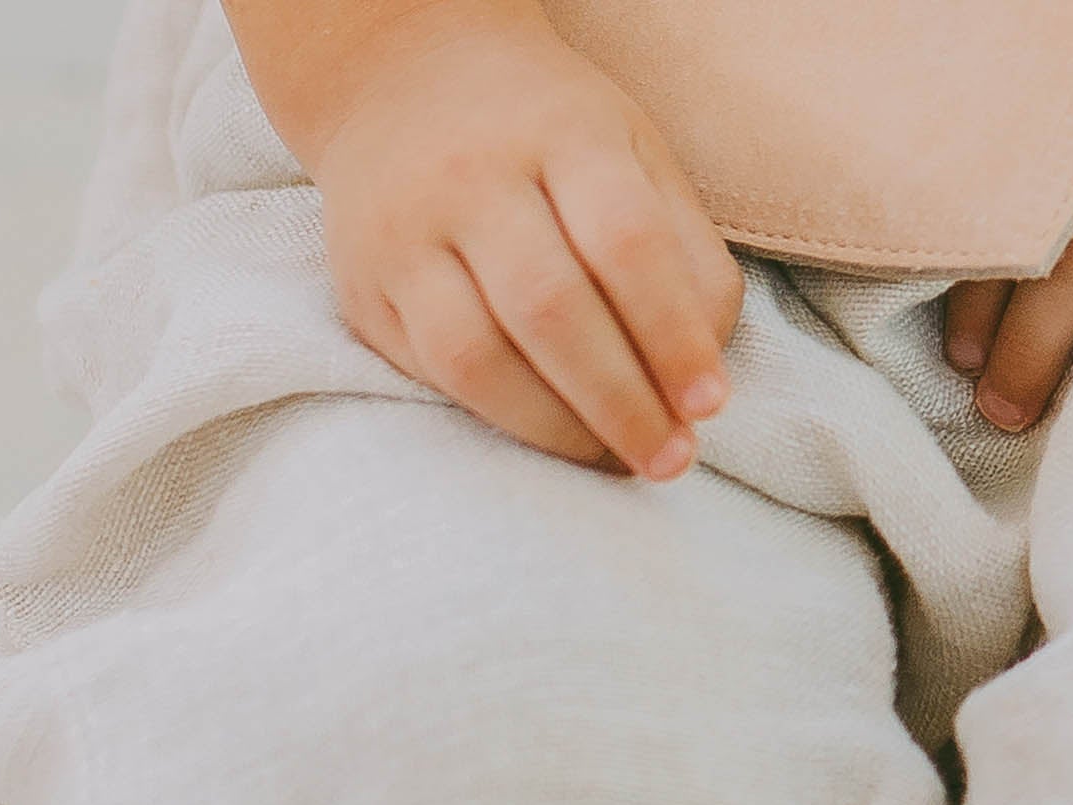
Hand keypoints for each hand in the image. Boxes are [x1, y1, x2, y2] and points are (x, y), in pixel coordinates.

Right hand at [305, 14, 743, 475]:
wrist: (398, 77)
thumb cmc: (549, 139)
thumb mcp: (635, 158)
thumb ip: (686, 257)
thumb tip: (699, 379)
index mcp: (559, 130)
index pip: (626, 242)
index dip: (673, 336)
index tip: (709, 404)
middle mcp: (469, 174)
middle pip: (550, 309)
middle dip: (621, 404)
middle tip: (669, 459)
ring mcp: (403, 230)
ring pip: (478, 357)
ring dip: (559, 430)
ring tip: (614, 458)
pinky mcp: (364, 285)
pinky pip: (434, 375)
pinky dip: (504, 420)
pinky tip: (552, 432)